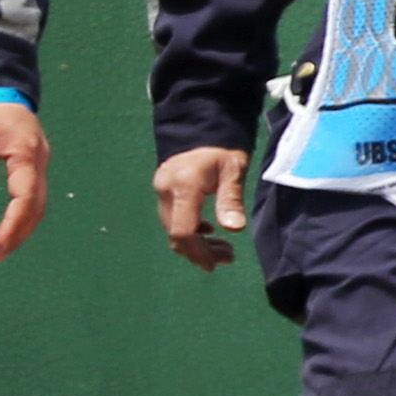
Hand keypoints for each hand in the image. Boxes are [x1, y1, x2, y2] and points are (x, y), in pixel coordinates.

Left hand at [0, 99, 51, 259]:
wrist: (1, 86)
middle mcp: (40, 161)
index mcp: (25, 153)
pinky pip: (35, 195)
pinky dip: (24, 214)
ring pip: (39, 202)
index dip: (12, 224)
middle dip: (18, 233)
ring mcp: (41, 162)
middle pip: (36, 205)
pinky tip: (9, 226)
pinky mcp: (35, 163)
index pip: (25, 197)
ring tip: (0, 248)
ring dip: (22, 227)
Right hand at [155, 144, 254, 272]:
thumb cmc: (222, 150)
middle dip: (200, 251)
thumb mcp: (233, 171)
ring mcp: (162, 193)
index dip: (197, 251)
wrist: (202, 130)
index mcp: (184, 187)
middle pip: (176, 233)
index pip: (182, 230)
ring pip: (174, 229)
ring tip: (224, 249)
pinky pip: (173, 220)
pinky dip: (190, 231)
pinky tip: (209, 231)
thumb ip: (230, 200)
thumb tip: (234, 229)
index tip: (213, 265)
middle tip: (228, 257)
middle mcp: (166, 192)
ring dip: (197, 243)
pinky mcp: (164, 193)